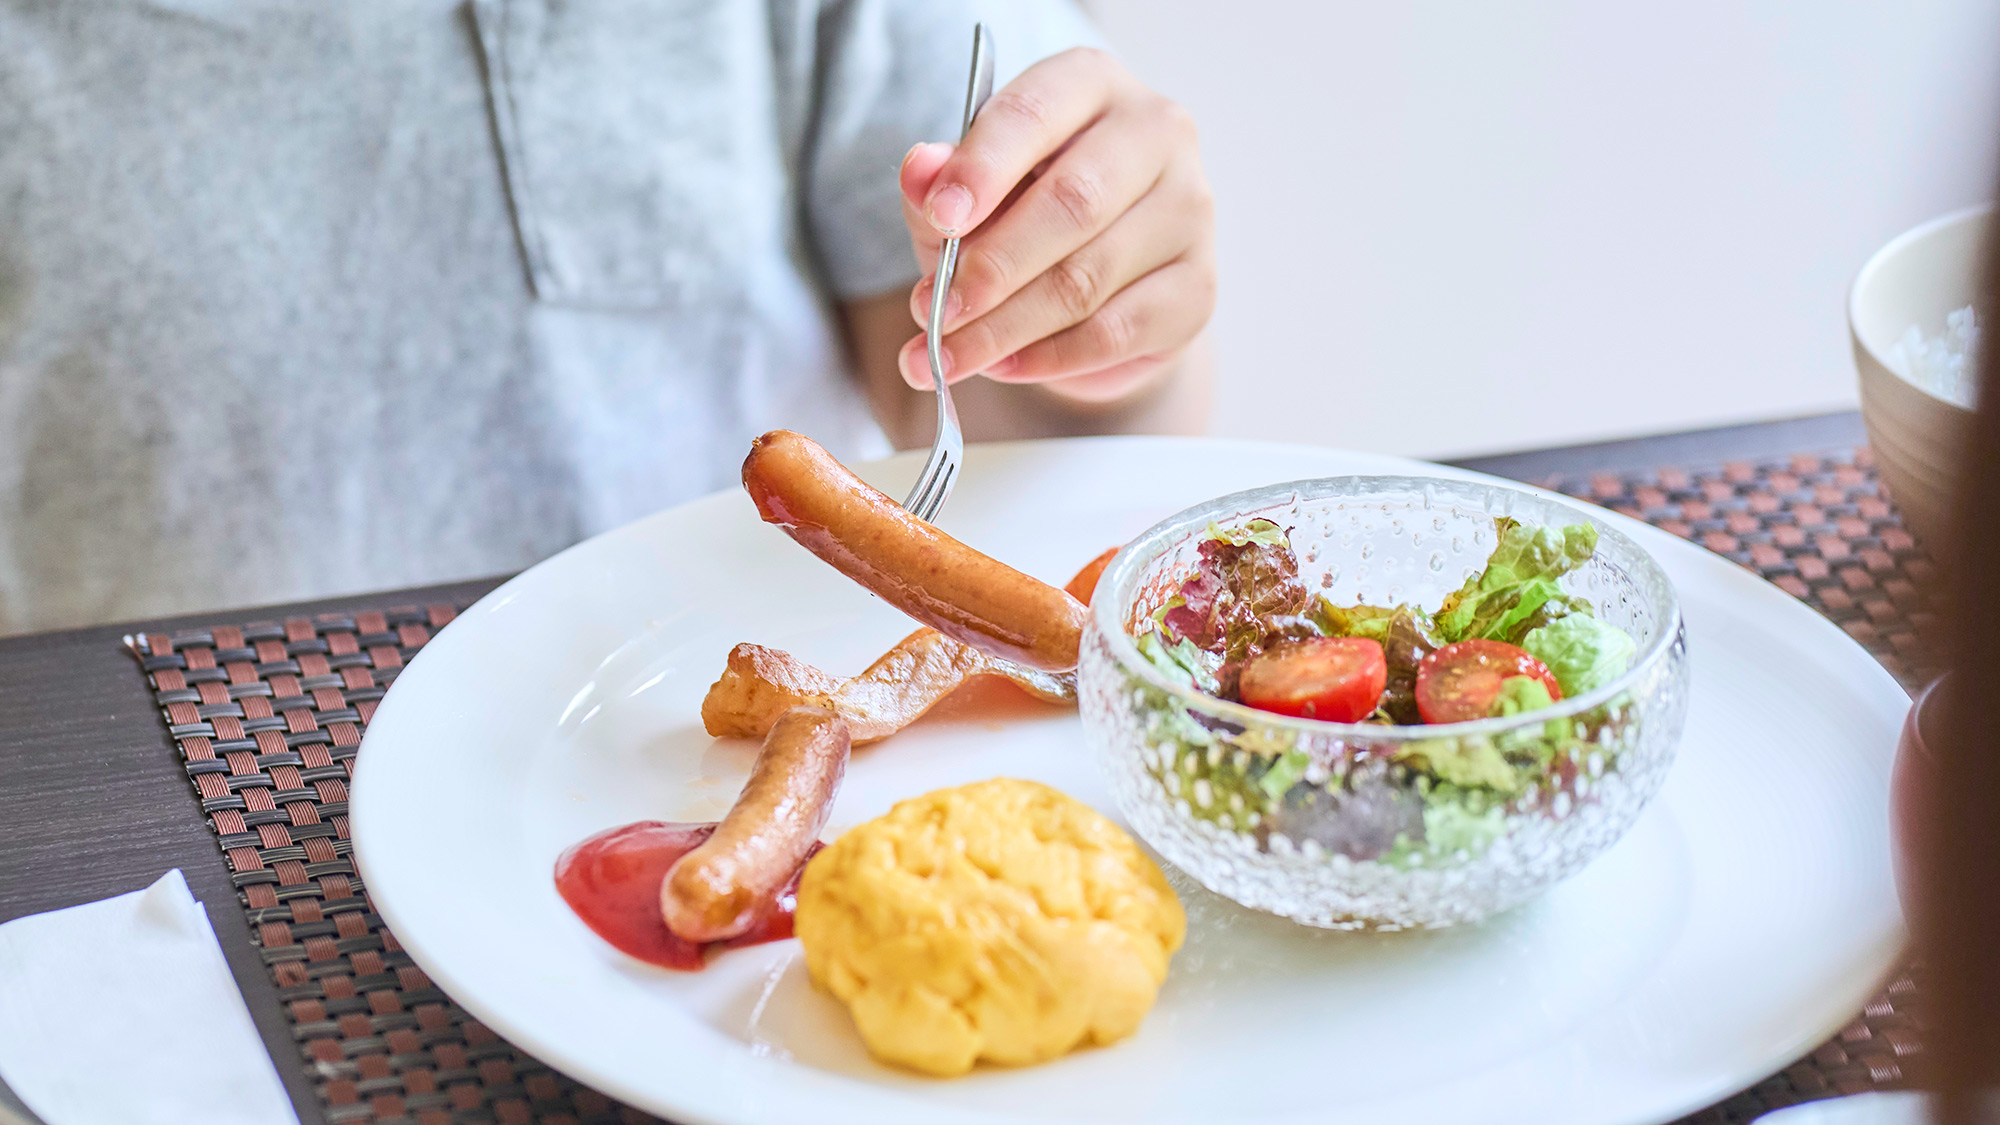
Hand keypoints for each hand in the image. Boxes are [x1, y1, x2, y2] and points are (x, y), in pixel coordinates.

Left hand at [897, 47, 1215, 405]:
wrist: (1101, 284)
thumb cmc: (1026, 215)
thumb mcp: (969, 194)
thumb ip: (940, 183)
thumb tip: (920, 171)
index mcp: (1091, 84)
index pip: (1034, 115)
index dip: (982, 168)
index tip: (940, 218)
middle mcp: (1156, 134)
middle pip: (1072, 203)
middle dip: (991, 267)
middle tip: (933, 311)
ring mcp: (1189, 211)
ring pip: (1087, 278)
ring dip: (1005, 327)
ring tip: (946, 356)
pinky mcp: (1197, 288)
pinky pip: (1114, 331)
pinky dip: (1047, 357)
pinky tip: (1002, 367)